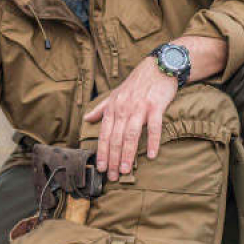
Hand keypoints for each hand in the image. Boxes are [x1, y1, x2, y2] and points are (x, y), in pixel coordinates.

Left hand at [83, 56, 177, 180]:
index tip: (101, 168)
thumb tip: (86, 118)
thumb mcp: (115, 94)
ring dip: (128, 154)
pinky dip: (152, 141)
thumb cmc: (136, 84)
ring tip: (126, 170)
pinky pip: (154, 127)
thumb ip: (101, 108)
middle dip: (113, 159)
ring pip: (131, 135)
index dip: (102, 152)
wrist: (157, 67)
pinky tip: (151, 155)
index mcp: (113, 108)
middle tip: (113, 176)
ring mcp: (139, 108)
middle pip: (116, 138)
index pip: (104, 134)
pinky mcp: (155, 106)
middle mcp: (123, 109)